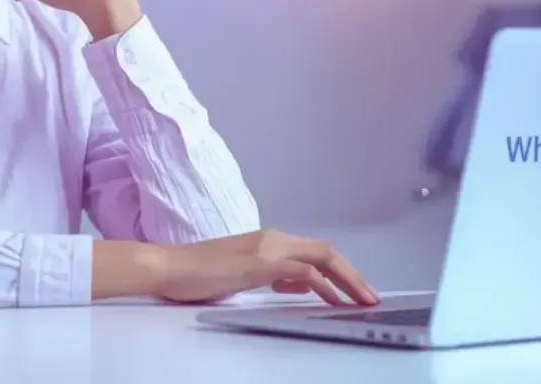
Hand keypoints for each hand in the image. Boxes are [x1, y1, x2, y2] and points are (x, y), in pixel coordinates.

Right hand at [154, 229, 379, 305]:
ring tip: (364, 299)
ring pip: (322, 257)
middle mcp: (273, 239)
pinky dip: (325, 285)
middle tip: (372, 296)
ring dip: (348, 279)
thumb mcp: (243, 275)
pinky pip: (304, 272)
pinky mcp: (261, 263)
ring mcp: (268, 248)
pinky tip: (335, 301)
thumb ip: (273, 275)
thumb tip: (299, 284)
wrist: (169, 267)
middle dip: (353, 274)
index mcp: (269, 241)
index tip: (357, 289)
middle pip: (327, 251)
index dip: (341, 269)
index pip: (316, 251)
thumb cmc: (198, 274)